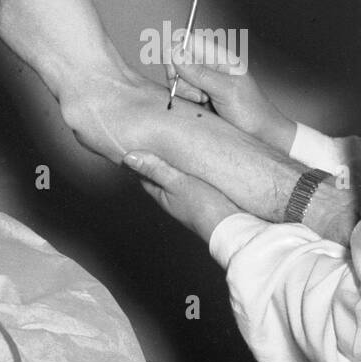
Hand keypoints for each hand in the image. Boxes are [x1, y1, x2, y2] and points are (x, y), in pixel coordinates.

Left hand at [124, 150, 241, 242]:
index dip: (139, 158)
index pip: (144, 174)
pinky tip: (198, 159)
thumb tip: (128, 158)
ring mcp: (190, 197)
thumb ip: (155, 169)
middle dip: (158, 158)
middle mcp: (174, 197)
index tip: (136, 141)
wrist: (232, 225)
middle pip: (160, 174)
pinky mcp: (207, 195)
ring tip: (175, 142)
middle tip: (154, 136)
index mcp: (162, 195)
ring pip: (178, 176)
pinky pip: (194, 178)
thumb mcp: (177, 182)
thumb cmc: (204, 206)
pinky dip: (192, 167)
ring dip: (177, 162)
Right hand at [166, 34, 293, 152]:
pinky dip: (186, 103)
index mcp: (218, 56)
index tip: (176, 71)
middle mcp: (208, 66)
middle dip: (180, 78)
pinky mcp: (197, 98)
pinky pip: (180, 95)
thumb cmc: (252, 110)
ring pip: (176, 80)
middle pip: (176, 61)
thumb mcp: (226, 90)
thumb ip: (199, 73)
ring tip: (205, 102)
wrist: (261, 135)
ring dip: (185, 93)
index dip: (175, 52)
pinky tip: (202, 108)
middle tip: (198, 94)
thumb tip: (175, 54)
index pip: (187, 41)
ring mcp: (202, 82)